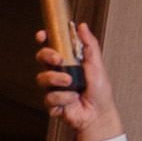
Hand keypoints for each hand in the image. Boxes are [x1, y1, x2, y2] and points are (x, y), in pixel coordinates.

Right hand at [35, 22, 120, 140]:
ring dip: (57, 79)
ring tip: (70, 83)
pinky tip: (72, 99)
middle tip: (58, 59)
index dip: (44, 39)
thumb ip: (90, 44)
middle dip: (47, 56)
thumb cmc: (99, 90)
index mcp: (67, 61)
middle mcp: (58, 72)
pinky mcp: (52, 102)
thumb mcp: (97, 64)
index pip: (51, 46)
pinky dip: (63, 98)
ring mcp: (53, 87)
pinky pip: (49, 97)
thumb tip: (83, 27)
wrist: (99, 113)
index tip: (43, 35)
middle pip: (41, 58)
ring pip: (42, 78)